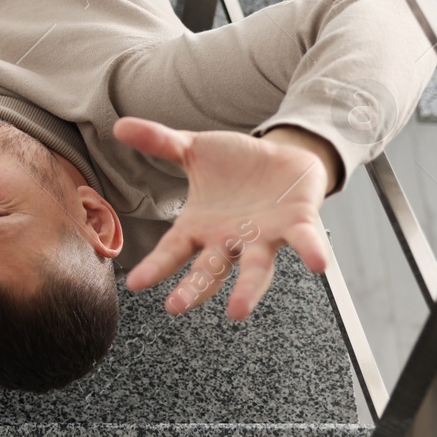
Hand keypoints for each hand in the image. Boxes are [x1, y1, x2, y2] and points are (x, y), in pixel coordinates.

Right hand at [114, 117, 333, 320]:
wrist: (282, 154)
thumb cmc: (235, 162)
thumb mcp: (193, 148)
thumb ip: (159, 142)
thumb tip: (118, 126)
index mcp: (201, 226)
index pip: (174, 251)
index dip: (155, 267)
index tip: (135, 284)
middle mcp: (231, 240)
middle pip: (209, 269)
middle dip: (194, 289)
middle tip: (176, 307)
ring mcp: (264, 237)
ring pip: (254, 268)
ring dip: (247, 290)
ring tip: (237, 311)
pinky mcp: (297, 225)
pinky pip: (304, 241)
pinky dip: (312, 252)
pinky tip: (318, 265)